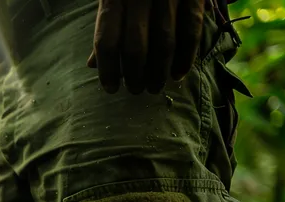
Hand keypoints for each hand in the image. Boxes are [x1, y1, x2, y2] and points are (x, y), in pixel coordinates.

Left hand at [86, 0, 206, 93]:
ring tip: (154, 87)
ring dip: (159, 73)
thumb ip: (107, 28)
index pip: (106, 42)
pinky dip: (186, 57)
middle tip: (136, 90)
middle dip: (135, 77)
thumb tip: (93, 65)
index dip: (107, 71)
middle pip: (136, 48)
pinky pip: (191, 31)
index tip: (110, 89)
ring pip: (164, 44)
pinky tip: (178, 74)